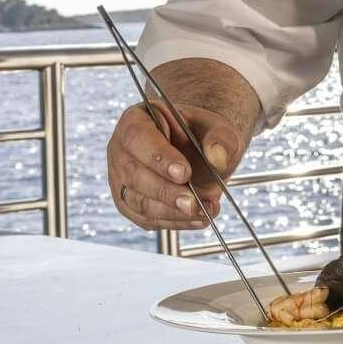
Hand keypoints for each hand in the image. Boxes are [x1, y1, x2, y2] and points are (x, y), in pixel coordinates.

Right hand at [106, 102, 244, 229]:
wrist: (201, 152)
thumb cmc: (203, 136)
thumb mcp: (217, 129)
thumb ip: (220, 139)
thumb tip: (217, 157)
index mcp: (136, 121)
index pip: (138, 137)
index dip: (158, 157)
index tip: (184, 173)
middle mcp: (121, 150)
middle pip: (133, 173)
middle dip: (165, 191)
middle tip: (192, 202)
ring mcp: (121, 179)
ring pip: (137, 201)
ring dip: (170, 211)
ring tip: (202, 211)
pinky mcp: (130, 205)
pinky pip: (145, 219)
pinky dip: (173, 222)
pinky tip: (197, 219)